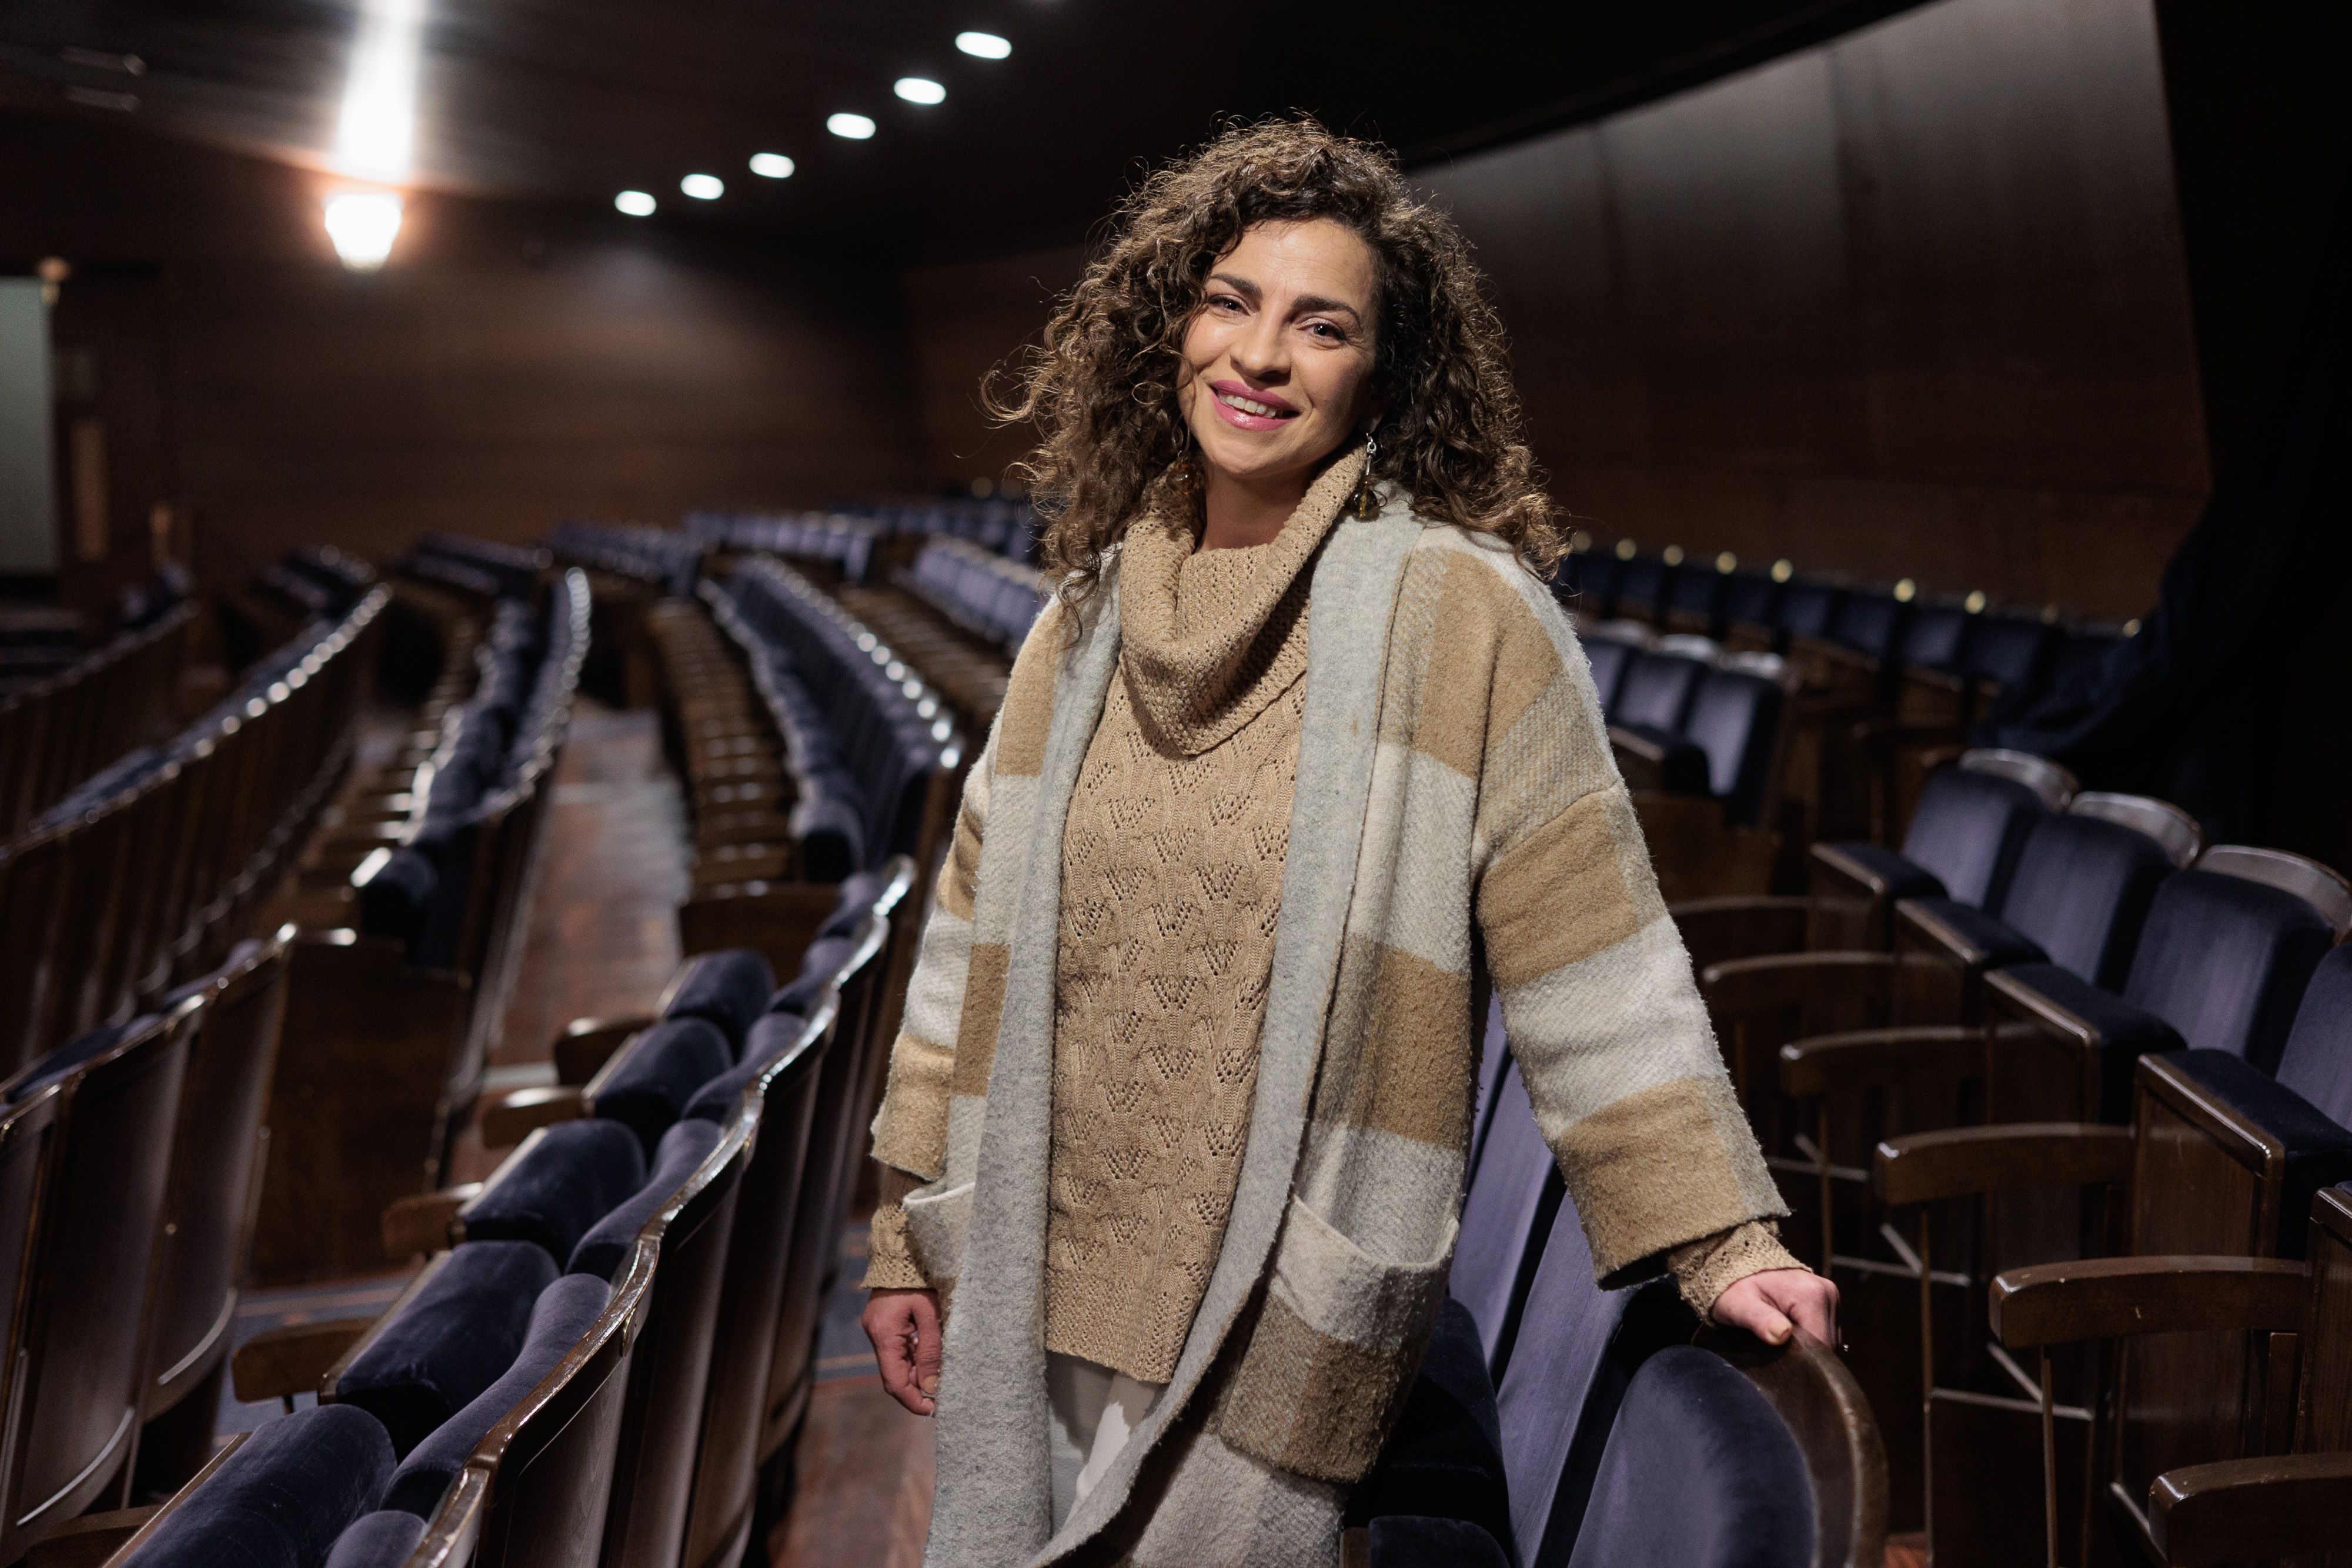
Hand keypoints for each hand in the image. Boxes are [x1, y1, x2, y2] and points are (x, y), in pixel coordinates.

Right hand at [863, 1288, 943, 1414]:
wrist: (903, 1252)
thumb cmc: (920, 1279)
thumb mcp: (931, 1315)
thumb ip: (931, 1351)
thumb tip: (932, 1387)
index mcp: (884, 1334)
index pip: (895, 1382)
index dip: (913, 1400)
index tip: (932, 1410)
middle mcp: (875, 1335)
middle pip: (893, 1376)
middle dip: (917, 1390)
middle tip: (941, 1398)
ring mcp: (877, 1330)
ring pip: (896, 1365)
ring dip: (916, 1376)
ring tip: (940, 1381)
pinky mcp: (882, 1326)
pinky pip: (897, 1352)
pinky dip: (913, 1361)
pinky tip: (930, 1363)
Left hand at [1712, 1268, 1839, 1348]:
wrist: (1737, 1267)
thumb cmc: (1734, 1288)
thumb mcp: (1739, 1304)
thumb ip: (1760, 1319)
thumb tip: (1782, 1334)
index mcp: (1812, 1294)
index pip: (1821, 1344)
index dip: (1802, 1359)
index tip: (1781, 1362)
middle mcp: (1828, 1293)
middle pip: (1827, 1343)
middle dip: (1804, 1353)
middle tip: (1775, 1348)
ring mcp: (1830, 1296)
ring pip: (1828, 1339)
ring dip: (1808, 1346)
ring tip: (1780, 1339)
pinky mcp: (1827, 1301)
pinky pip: (1825, 1331)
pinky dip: (1809, 1338)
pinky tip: (1790, 1333)